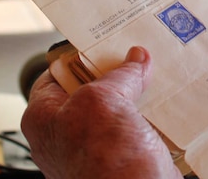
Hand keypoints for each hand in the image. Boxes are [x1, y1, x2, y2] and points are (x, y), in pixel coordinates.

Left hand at [21, 47, 180, 178]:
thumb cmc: (104, 166)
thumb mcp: (104, 101)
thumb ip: (118, 76)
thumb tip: (135, 60)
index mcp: (44, 118)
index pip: (57, 74)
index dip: (81, 55)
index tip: (104, 41)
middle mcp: (66, 134)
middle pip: (91, 89)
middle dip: (115, 73)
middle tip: (135, 55)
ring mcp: (96, 148)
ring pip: (117, 108)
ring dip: (136, 93)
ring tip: (153, 74)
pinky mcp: (124, 158)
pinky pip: (135, 127)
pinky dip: (150, 114)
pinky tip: (163, 101)